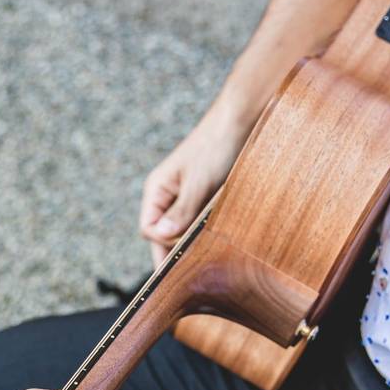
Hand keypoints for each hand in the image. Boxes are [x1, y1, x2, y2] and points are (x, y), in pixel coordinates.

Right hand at [139, 106, 248, 267]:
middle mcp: (168, 196)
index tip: (185, 253)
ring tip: (212, 256)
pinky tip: (221, 240)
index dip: (163, 244)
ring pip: (183, 230)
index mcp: (157, 189)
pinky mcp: (206, 197)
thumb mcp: (198, 182)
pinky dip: (207, 231)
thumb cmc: (215, 146)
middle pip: (164, 234)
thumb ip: (180, 212)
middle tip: (199, 268)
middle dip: (177, 249)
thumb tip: (160, 237)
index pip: (148, 229)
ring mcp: (187, 197)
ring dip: (195, 241)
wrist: (241, 120)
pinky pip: (200, 222)